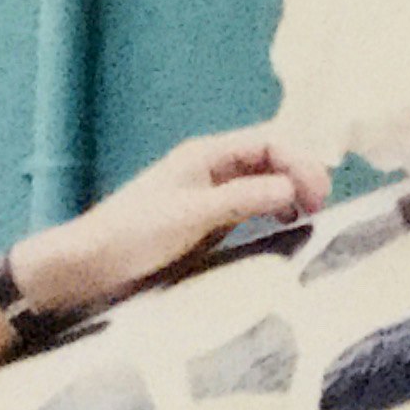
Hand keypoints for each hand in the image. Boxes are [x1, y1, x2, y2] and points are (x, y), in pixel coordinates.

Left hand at [11, 126, 330, 315]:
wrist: (87, 267)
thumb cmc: (134, 236)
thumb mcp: (193, 215)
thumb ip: (244, 198)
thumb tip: (294, 186)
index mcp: (207, 153)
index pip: (269, 142)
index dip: (301, 161)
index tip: (320, 194)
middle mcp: (211, 167)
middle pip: (270, 156)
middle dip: (300, 172)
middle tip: (322, 205)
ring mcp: (208, 193)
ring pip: (262, 180)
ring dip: (289, 190)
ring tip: (308, 214)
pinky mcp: (204, 220)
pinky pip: (249, 204)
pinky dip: (271, 209)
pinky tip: (281, 225)